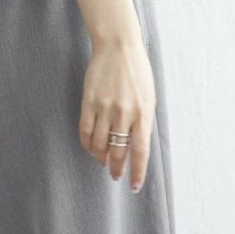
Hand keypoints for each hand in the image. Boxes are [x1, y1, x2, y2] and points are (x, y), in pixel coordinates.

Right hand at [79, 34, 155, 191]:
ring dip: (100, 157)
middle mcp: (124, 113)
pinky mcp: (89, 102)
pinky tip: (90, 148)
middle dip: (117, 168)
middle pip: (118, 151)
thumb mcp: (149, 97)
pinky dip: (87, 144)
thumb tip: (137, 145)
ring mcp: (105, 108)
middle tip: (115, 175)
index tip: (133, 186)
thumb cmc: (137, 71)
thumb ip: (144, 120)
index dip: (137, 172)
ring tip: (103, 161)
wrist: (118, 46)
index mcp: (143, 113)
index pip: (140, 151)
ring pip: (99, 144)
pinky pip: (85, 131)